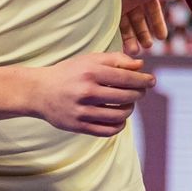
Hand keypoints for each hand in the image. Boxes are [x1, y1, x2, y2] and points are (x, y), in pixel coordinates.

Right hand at [31, 53, 155, 136]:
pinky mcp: (78, 126)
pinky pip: (108, 130)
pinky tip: (120, 117)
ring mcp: (82, 111)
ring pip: (120, 115)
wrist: (39, 91)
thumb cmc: (69, 73)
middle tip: (141, 91)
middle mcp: (86, 91)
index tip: (152, 81)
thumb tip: (140, 66)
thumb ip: (116, 60)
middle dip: (139, 94)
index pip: (127, 78)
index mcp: (90, 72)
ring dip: (130, 109)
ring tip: (129, 103)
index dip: (144, 80)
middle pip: (126, 96)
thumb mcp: (89, 60)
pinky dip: (119, 125)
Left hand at [117, 0, 180, 54]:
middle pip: (139, 21)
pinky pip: (113, 23)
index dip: (158, 24)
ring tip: (135, 51)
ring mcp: (119, 3)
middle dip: (143, 35)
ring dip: (131, 38)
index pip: (153, 12)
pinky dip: (117, 35)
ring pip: (126, 25)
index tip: (162, 37)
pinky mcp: (107, 6)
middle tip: (147, 47)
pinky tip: (121, 45)